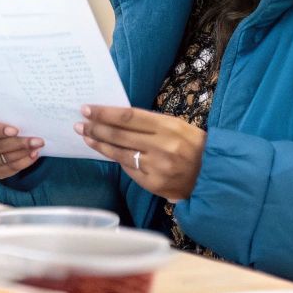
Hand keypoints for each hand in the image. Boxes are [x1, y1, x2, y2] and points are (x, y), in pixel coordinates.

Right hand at [0, 114, 43, 178]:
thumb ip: (3, 112)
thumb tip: (25, 112)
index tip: (16, 130)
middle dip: (19, 143)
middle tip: (37, 140)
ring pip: (3, 158)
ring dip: (24, 153)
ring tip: (38, 146)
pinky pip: (7, 169)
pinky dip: (22, 163)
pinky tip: (33, 155)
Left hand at [77, 105, 205, 202]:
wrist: (212, 175)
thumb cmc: (194, 145)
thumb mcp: (177, 126)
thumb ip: (150, 123)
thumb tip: (118, 118)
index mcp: (168, 126)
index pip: (128, 117)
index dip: (105, 113)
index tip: (88, 109)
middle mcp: (161, 146)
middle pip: (119, 135)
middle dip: (97, 128)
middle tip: (80, 123)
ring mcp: (156, 167)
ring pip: (120, 154)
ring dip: (100, 145)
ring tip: (86, 136)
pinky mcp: (153, 184)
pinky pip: (129, 170)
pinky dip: (116, 160)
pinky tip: (106, 153)